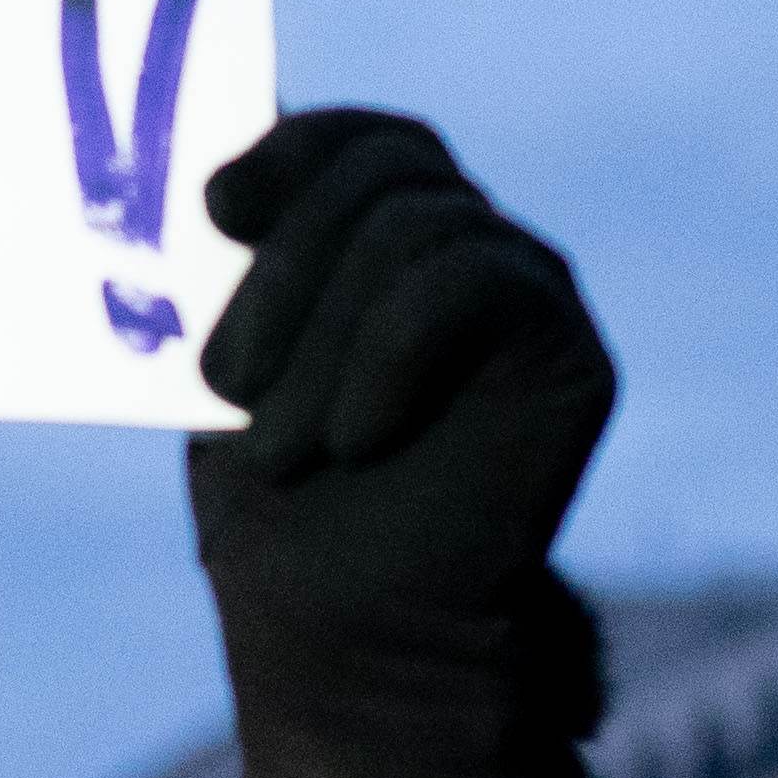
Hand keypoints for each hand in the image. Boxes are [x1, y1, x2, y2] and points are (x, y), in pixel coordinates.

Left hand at [184, 111, 617, 777]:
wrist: (347, 638)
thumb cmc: (279, 509)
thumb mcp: (231, 361)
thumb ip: (238, 263)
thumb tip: (207, 170)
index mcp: (385, 243)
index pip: (360, 138)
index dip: (290, 149)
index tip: (211, 210)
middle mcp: (467, 251)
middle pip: (385, 168)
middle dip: (285, 269)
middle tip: (224, 384)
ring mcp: (525, 294)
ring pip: (418, 224)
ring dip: (322, 338)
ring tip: (283, 448)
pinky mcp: (569, 351)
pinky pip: (475, 281)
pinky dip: (393, 351)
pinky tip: (358, 439)